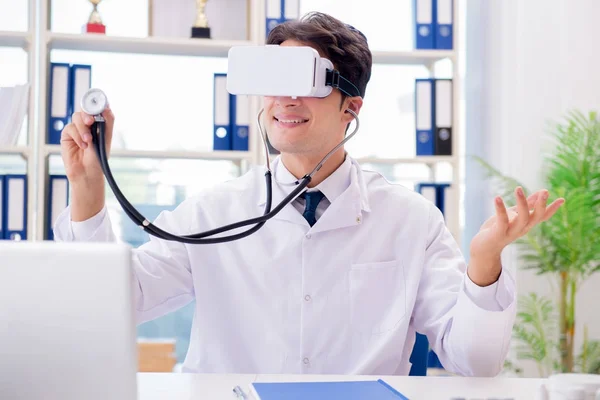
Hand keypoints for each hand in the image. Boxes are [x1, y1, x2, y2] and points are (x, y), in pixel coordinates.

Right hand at [60, 106, 114, 220]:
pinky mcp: (67, 135)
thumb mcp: (106, 139)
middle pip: (85, 109)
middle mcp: (88, 125)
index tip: (99, 102)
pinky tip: (82, 145)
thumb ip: (107, 123)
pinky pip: (70, 128)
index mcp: (99, 124)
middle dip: (87, 114)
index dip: (97, 103)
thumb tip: (107, 107)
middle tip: (91, 122)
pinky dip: (77, 136)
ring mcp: (77, 129)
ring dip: (83, 129)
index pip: (97, 108)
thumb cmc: (98, 158)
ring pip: (77, 117)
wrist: (87, 172)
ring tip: (88, 141)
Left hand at [468, 187, 564, 285]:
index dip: (552, 209)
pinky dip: (500, 209)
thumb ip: (527, 205)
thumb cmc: (498, 228)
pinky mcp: (498, 233)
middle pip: (536, 217)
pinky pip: (502, 220)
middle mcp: (522, 229)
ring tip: (518, 188)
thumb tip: (541, 192)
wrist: (483, 248)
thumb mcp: (514, 214)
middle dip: (541, 204)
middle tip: (545, 191)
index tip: (562, 199)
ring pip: (522, 218)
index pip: (542, 217)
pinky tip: (497, 198)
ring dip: (522, 203)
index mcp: (526, 224)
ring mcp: (511, 232)